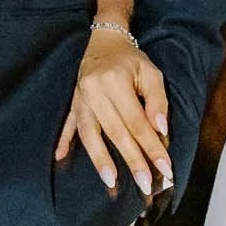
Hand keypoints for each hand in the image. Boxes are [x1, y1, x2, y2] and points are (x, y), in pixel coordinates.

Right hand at [55, 26, 172, 199]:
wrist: (104, 41)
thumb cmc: (130, 61)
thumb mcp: (151, 73)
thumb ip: (157, 101)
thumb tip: (160, 130)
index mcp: (116, 82)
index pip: (137, 122)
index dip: (151, 147)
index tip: (164, 168)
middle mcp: (95, 91)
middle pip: (116, 132)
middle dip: (132, 160)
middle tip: (145, 184)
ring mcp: (80, 98)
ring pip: (90, 133)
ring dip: (100, 159)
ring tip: (111, 181)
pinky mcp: (72, 102)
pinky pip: (68, 124)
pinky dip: (64, 141)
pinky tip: (60, 157)